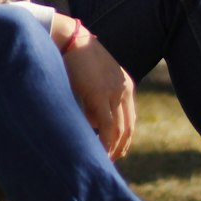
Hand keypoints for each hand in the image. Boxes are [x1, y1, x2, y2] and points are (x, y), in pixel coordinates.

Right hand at [52, 17, 135, 159]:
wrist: (71, 39)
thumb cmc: (77, 59)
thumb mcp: (94, 80)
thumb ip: (97, 100)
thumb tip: (94, 124)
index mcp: (125, 85)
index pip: (129, 118)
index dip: (124, 138)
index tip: (116, 151)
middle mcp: (124, 90)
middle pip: (127, 127)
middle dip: (120, 146)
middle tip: (111, 161)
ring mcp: (114, 92)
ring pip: (119, 129)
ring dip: (112, 148)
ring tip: (103, 161)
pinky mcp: (100, 95)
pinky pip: (106, 126)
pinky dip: (104, 142)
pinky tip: (99, 152)